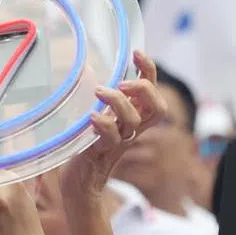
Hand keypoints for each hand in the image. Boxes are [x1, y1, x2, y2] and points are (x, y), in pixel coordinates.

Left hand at [59, 50, 162, 199]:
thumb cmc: (85, 144)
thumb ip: (99, 97)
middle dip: (143, 89)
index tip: (136, 53)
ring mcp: (119, 142)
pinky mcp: (103, 152)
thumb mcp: (95, 114)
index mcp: (132, 116)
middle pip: (158, 108)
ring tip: (99, 92)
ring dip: (118, 102)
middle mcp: (131, 129)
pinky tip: (91, 117)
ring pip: (134, 121)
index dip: (149, 70)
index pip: (152, 90)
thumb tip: (87, 68)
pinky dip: (103, 124)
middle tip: (121, 84)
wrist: (78, 181)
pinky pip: (112, 138)